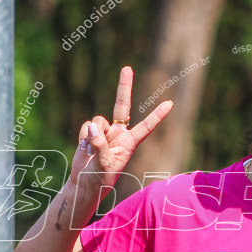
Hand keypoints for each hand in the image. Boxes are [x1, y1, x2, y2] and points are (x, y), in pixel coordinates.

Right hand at [68, 66, 172, 199]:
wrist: (85, 183)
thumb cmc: (99, 179)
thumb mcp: (102, 165)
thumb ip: (99, 145)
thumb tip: (92, 126)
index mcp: (129, 143)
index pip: (146, 127)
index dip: (157, 116)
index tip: (170, 104)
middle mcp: (120, 134)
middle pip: (122, 106)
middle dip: (124, 87)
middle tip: (127, 68)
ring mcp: (106, 132)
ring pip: (97, 120)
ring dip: (92, 135)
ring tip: (91, 152)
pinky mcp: (92, 133)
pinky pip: (86, 126)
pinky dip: (82, 137)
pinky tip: (84, 149)